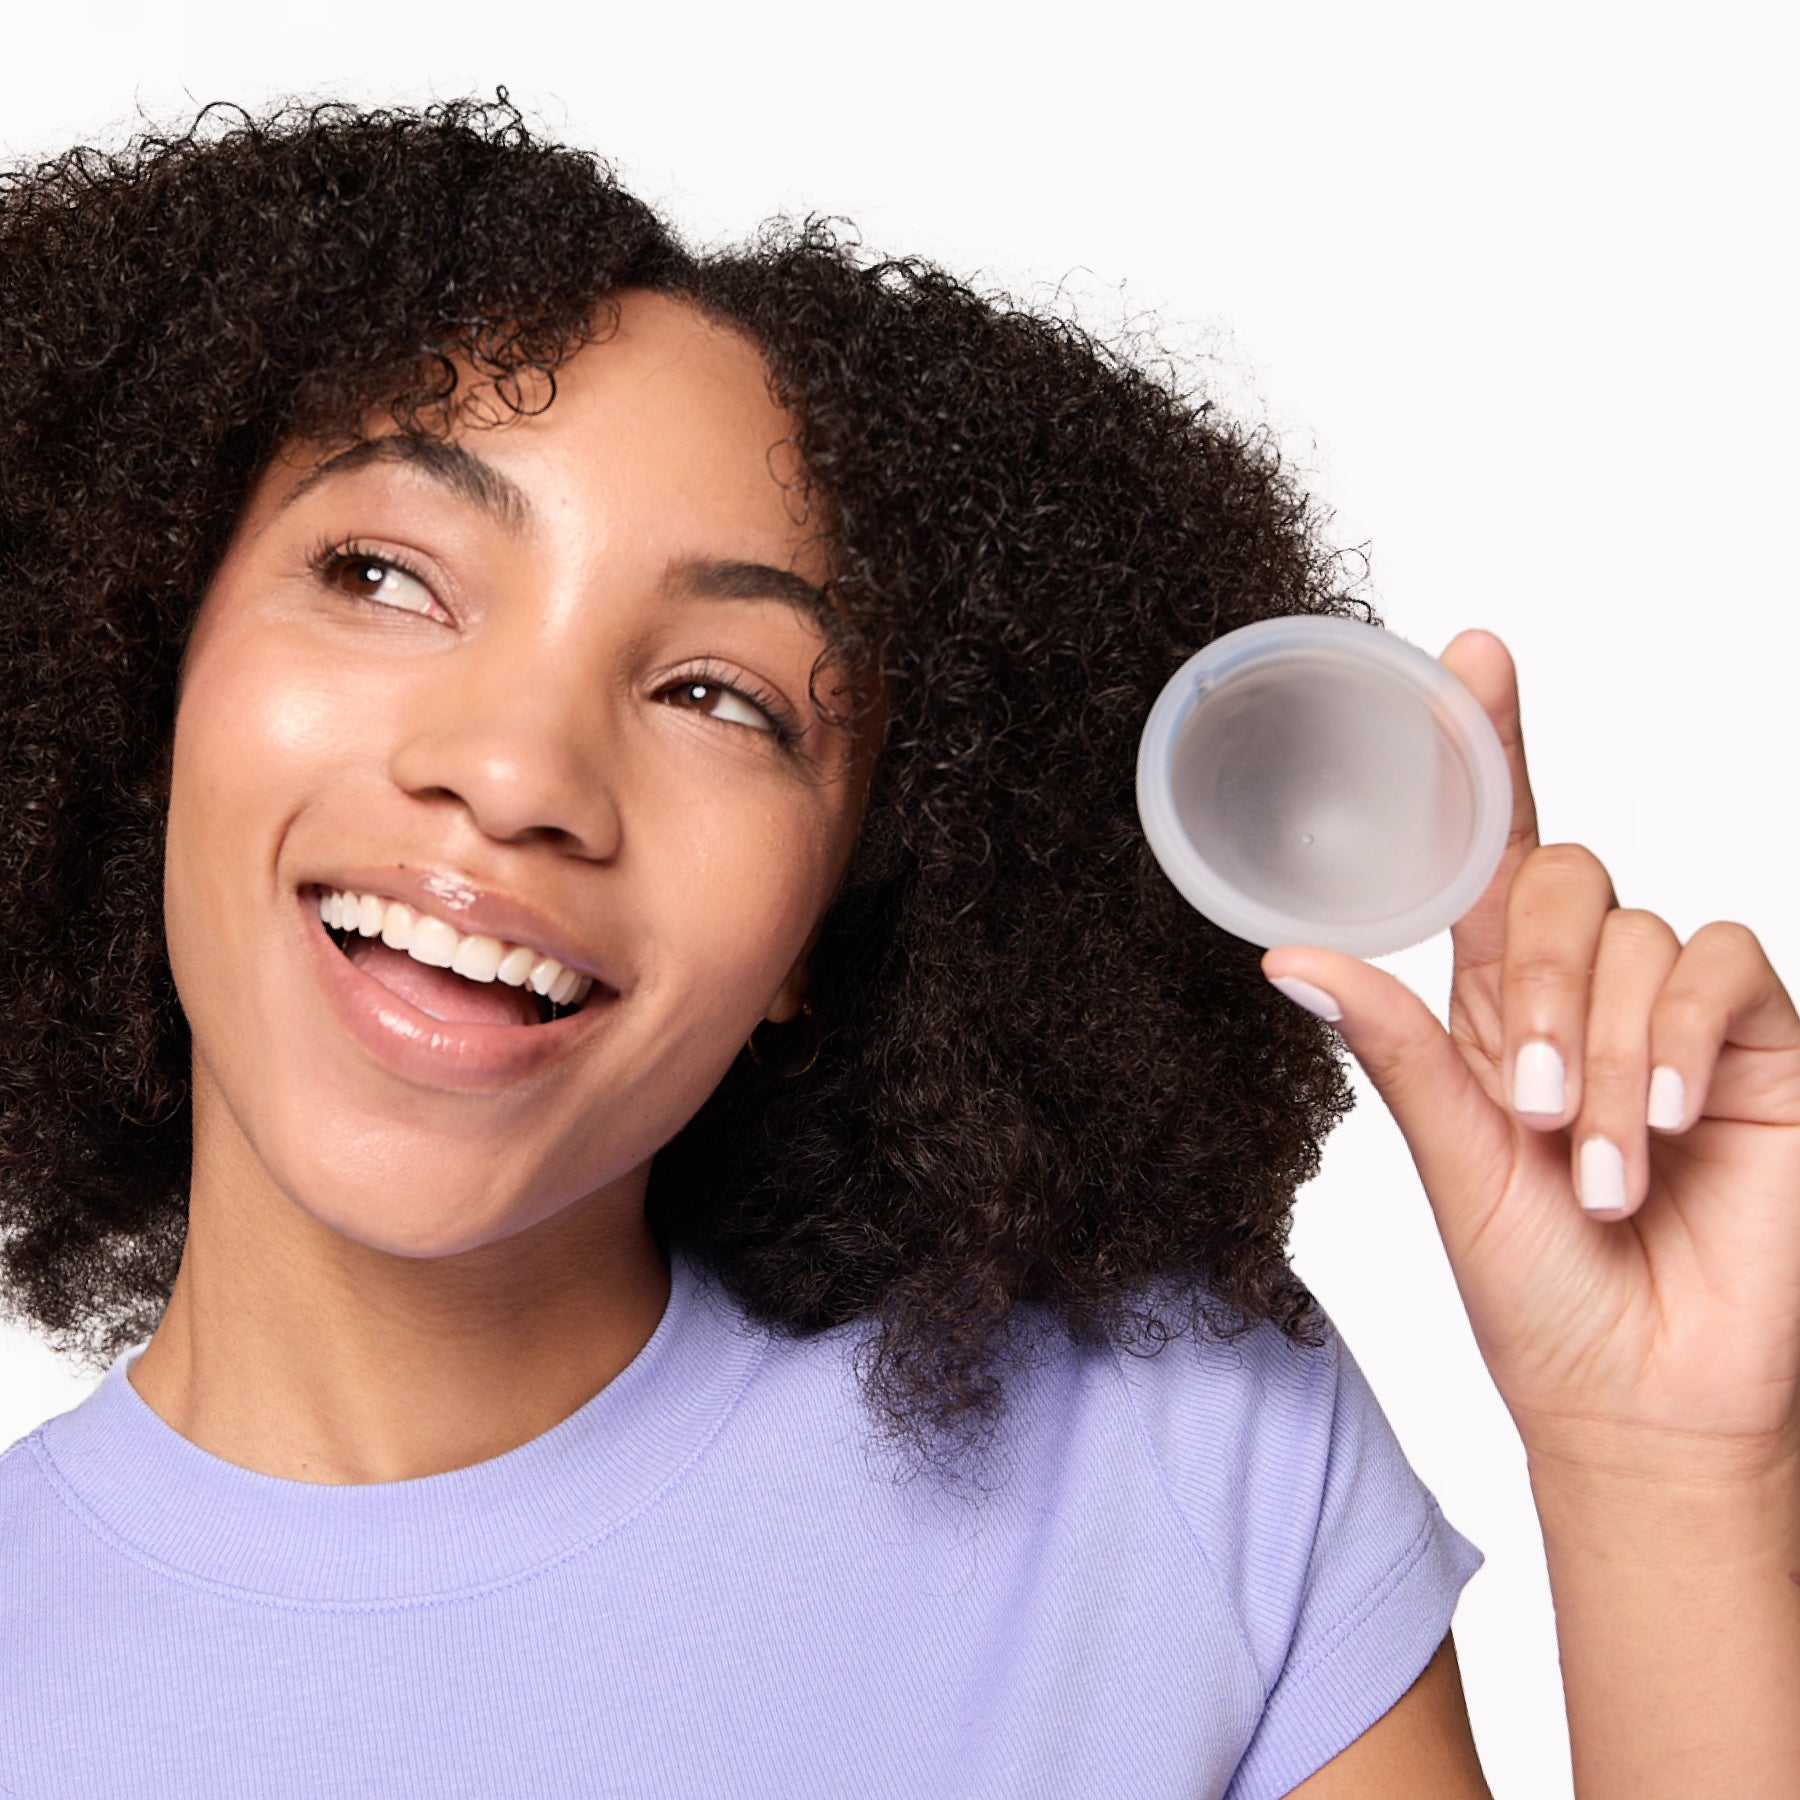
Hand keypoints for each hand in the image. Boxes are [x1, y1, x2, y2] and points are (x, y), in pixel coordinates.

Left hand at [1262, 629, 1799, 1473]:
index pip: (1487, 847)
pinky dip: (1683, 1042)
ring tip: (1599, 1168)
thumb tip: (1287, 954)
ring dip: (1608, 1058)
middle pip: (1560, 877)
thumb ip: (1395, 1049)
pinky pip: (1722, 970)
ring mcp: (1675, 1011)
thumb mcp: (1452, 1161)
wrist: (1640, 1394)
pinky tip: (1670, 1127)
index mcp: (1490, 1002)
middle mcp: (1581, 987)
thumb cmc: (1536, 1288)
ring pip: (1637, 936)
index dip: (1484, 746)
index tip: (1469, 650)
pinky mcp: (1761, 1044)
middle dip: (1538, 988)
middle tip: (1531, 1110)